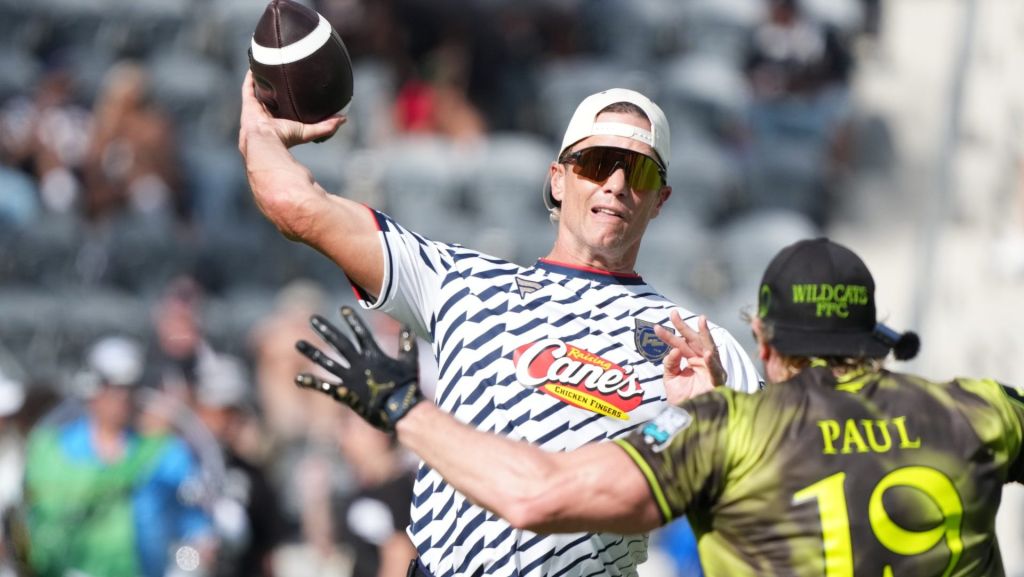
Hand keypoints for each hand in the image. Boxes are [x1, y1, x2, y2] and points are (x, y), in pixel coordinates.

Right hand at [238, 70, 345, 151]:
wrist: (265, 140)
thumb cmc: (285, 139)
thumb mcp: (309, 131)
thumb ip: (326, 126)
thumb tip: (344, 119)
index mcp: (279, 122)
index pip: (284, 109)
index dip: (288, 100)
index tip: (296, 89)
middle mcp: (267, 115)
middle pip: (271, 99)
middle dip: (275, 89)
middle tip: (281, 75)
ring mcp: (256, 109)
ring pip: (259, 91)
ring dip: (262, 81)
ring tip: (267, 66)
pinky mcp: (248, 103)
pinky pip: (248, 87)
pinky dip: (251, 76)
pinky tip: (256, 65)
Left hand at [295, 306, 421, 431]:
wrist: (401, 409)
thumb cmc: (407, 386)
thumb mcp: (410, 361)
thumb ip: (407, 343)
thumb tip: (408, 325)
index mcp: (374, 355)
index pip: (361, 333)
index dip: (352, 320)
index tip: (343, 309)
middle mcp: (359, 363)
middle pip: (339, 343)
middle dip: (326, 330)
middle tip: (312, 319)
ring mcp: (350, 378)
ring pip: (327, 362)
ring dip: (312, 352)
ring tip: (298, 343)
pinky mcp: (345, 394)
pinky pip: (325, 387)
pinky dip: (312, 382)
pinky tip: (298, 378)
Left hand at [654, 311, 726, 404]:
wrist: (689, 417)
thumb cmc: (682, 398)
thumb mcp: (670, 379)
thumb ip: (670, 364)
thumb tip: (674, 349)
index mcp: (691, 360)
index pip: (679, 344)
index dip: (669, 335)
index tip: (655, 327)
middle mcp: (702, 361)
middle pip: (693, 340)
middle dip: (684, 327)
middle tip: (673, 313)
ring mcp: (710, 369)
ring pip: (708, 348)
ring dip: (706, 335)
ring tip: (701, 320)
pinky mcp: (717, 381)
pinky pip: (715, 371)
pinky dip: (712, 363)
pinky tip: (708, 354)